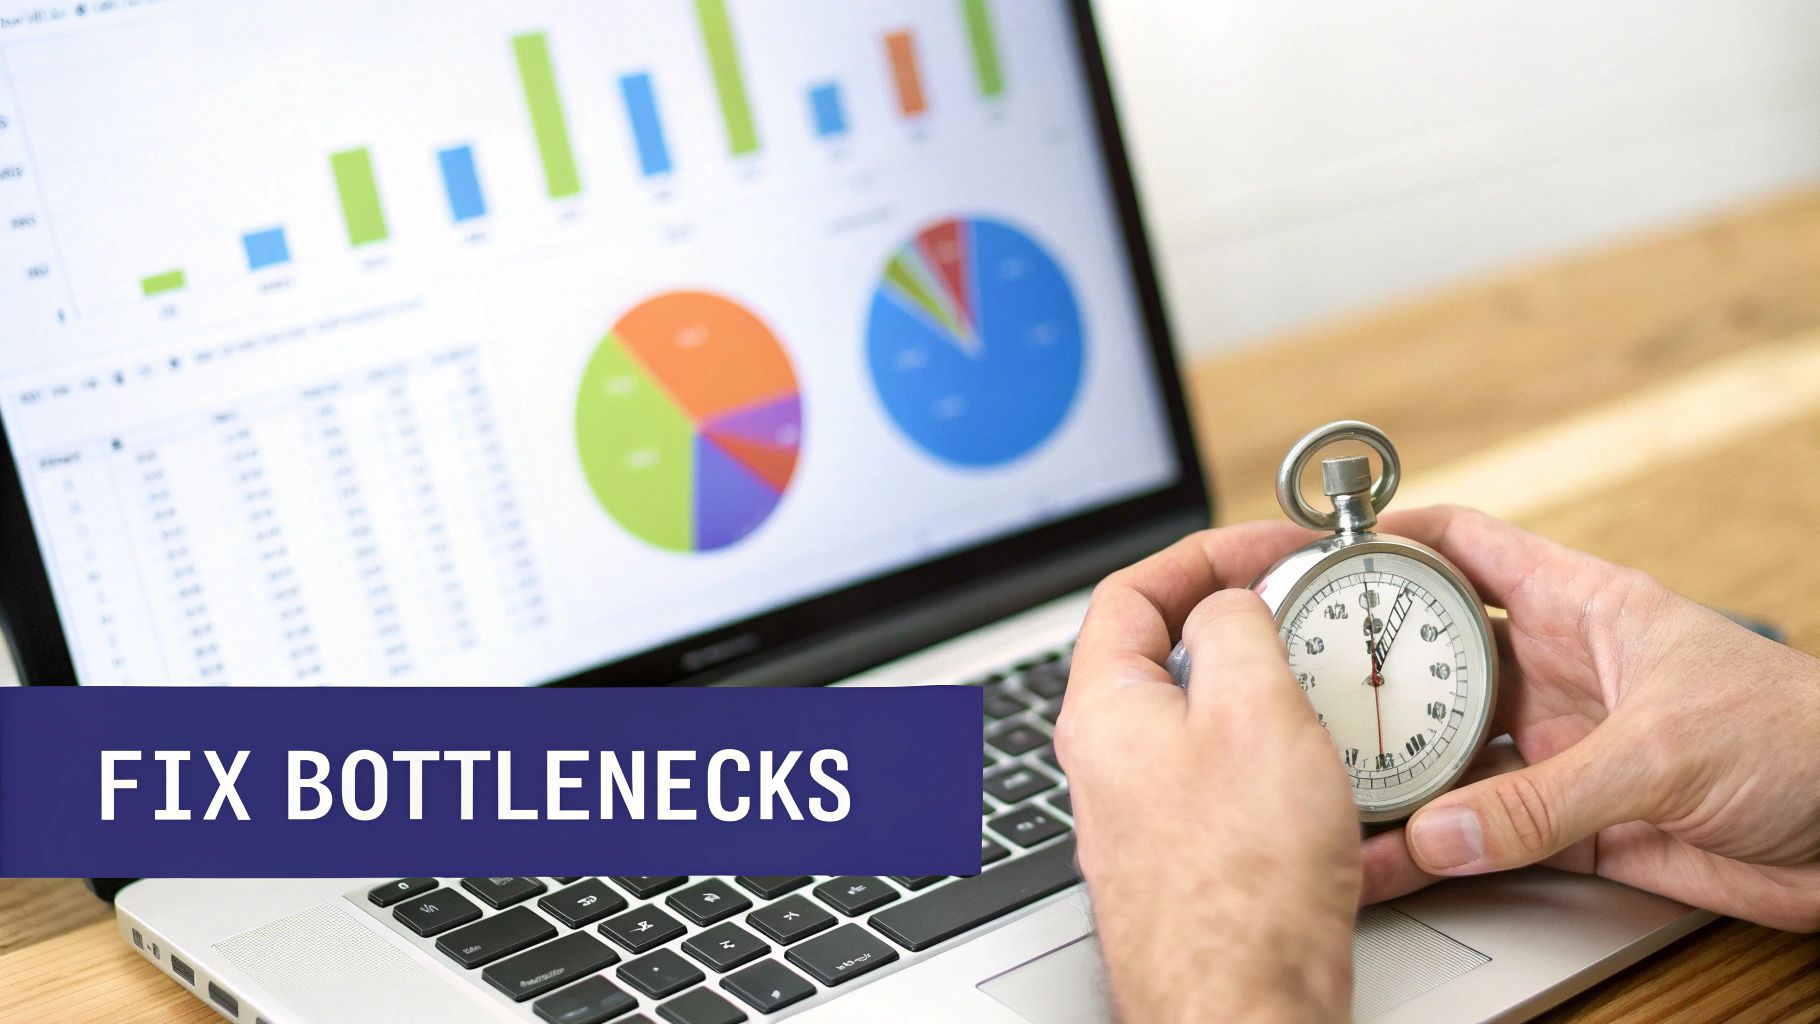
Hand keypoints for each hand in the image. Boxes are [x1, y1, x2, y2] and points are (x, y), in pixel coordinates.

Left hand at [1056, 521, 1359, 1022]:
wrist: (1242, 1006)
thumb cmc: (1241, 880)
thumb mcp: (1254, 708)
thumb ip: (1233, 627)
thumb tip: (1227, 602)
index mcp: (1103, 708)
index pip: (1131, 592)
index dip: (1203, 554)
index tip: (1267, 549)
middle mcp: (1109, 761)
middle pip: (1167, 653)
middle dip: (1239, 620)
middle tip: (1303, 608)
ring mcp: (1142, 815)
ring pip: (1204, 720)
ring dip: (1266, 689)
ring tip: (1322, 682)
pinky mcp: (1186, 861)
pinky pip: (1229, 782)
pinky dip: (1277, 757)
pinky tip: (1324, 769)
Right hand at [1361, 506, 1819, 932]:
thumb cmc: (1809, 739)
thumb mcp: (1665, 749)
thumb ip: (1548, 796)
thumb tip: (1444, 831)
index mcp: (1584, 607)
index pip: (1466, 547)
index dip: (1390, 543)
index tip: (1316, 556)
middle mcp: (1560, 672)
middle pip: (1435, 657)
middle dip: (1364, 669)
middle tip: (1295, 688)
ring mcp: (1564, 748)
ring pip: (1450, 752)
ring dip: (1393, 774)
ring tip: (1327, 789)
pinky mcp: (1576, 824)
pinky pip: (1486, 834)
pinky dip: (1436, 852)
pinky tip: (1392, 862)